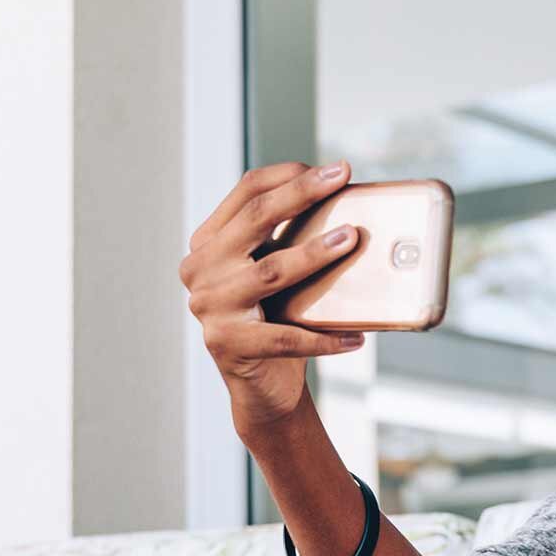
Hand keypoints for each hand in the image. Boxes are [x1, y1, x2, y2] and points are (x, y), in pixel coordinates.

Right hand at [180, 161, 366, 427]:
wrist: (261, 387)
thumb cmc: (276, 319)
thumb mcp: (275, 271)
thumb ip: (289, 239)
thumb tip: (349, 202)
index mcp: (209, 243)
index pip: (246, 192)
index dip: (289, 175)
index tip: (334, 169)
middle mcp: (200, 269)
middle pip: (255, 218)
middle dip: (302, 193)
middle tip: (342, 178)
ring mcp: (210, 307)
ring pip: (270, 271)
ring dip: (314, 253)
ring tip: (351, 239)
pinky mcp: (228, 344)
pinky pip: (286, 337)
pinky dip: (325, 337)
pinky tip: (356, 337)